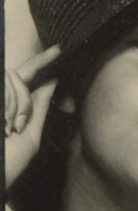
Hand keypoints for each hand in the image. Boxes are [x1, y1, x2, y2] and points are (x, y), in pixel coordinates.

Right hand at [5, 45, 60, 189]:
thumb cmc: (10, 161)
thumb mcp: (30, 133)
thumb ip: (40, 105)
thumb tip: (53, 80)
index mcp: (11, 102)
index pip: (25, 74)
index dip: (41, 60)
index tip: (59, 49)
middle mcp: (1, 96)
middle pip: (18, 76)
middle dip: (23, 100)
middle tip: (16, 125)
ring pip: (12, 81)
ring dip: (15, 107)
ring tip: (6, 130)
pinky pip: (6, 88)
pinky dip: (10, 106)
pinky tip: (4, 125)